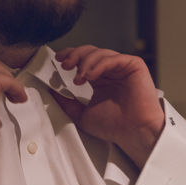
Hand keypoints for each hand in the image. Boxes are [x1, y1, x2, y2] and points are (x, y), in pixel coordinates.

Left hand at [54, 46, 164, 166]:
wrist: (133, 133)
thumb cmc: (113, 127)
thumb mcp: (82, 114)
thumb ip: (67, 102)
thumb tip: (52, 91)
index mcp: (100, 79)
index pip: (83, 59)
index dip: (70, 56)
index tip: (58, 60)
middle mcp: (111, 71)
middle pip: (90, 51)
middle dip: (75, 55)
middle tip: (65, 65)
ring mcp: (122, 67)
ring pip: (100, 53)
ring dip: (85, 62)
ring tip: (79, 78)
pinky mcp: (134, 66)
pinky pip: (114, 58)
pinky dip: (100, 64)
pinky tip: (91, 75)